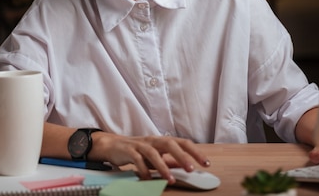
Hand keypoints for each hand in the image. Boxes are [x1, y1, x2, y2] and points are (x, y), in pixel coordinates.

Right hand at [91, 133, 210, 183]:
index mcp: (162, 141)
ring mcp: (140, 144)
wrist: (112, 145)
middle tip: (192, 169)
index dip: (195, 151)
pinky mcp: (128, 150)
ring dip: (163, 166)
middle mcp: (153, 140)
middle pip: (170, 143)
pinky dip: (143, 169)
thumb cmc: (137, 150)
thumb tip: (185, 165)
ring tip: (170, 179)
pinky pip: (137, 159)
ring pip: (153, 152)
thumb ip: (169, 160)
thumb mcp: (156, 155)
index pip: (182, 143)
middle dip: (182, 156)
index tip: (206, 163)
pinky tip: (148, 179)